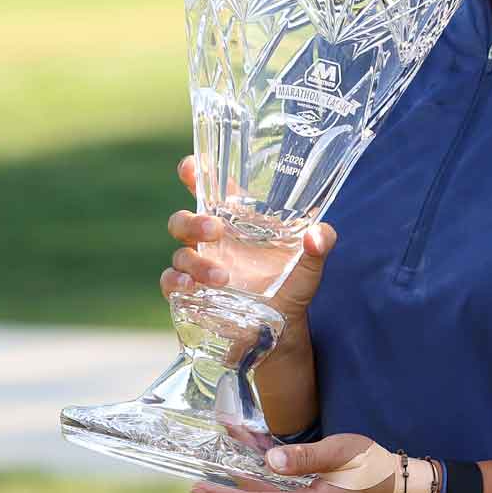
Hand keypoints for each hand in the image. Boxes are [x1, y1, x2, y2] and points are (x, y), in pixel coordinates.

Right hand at [159, 155, 336, 328]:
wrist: (283, 326)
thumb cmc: (293, 282)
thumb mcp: (311, 261)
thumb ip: (320, 242)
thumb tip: (316, 235)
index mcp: (236, 220)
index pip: (210, 189)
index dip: (195, 173)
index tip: (190, 166)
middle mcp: (213, 240)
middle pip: (184, 219)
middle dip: (193, 221)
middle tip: (216, 229)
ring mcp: (200, 265)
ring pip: (179, 253)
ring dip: (196, 262)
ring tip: (223, 277)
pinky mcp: (192, 293)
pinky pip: (170, 281)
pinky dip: (175, 282)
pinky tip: (191, 286)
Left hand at [191, 435, 395, 492]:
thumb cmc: (371, 468)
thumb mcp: (342, 452)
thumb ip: (305, 457)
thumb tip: (268, 460)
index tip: (198, 488)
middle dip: (242, 465)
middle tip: (230, 430)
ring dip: (253, 471)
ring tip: (246, 436)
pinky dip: (265, 482)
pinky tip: (262, 455)